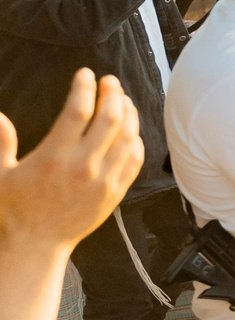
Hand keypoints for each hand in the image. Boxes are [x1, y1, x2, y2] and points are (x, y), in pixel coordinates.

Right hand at [0, 71, 142, 258]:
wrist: (37, 245)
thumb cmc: (15, 209)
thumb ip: (1, 143)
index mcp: (53, 158)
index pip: (78, 111)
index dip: (85, 87)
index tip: (86, 74)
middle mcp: (83, 166)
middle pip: (110, 118)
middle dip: (113, 93)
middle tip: (110, 81)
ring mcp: (104, 180)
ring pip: (128, 136)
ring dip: (129, 112)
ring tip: (122, 99)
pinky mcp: (116, 192)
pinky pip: (135, 159)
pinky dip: (137, 139)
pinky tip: (130, 129)